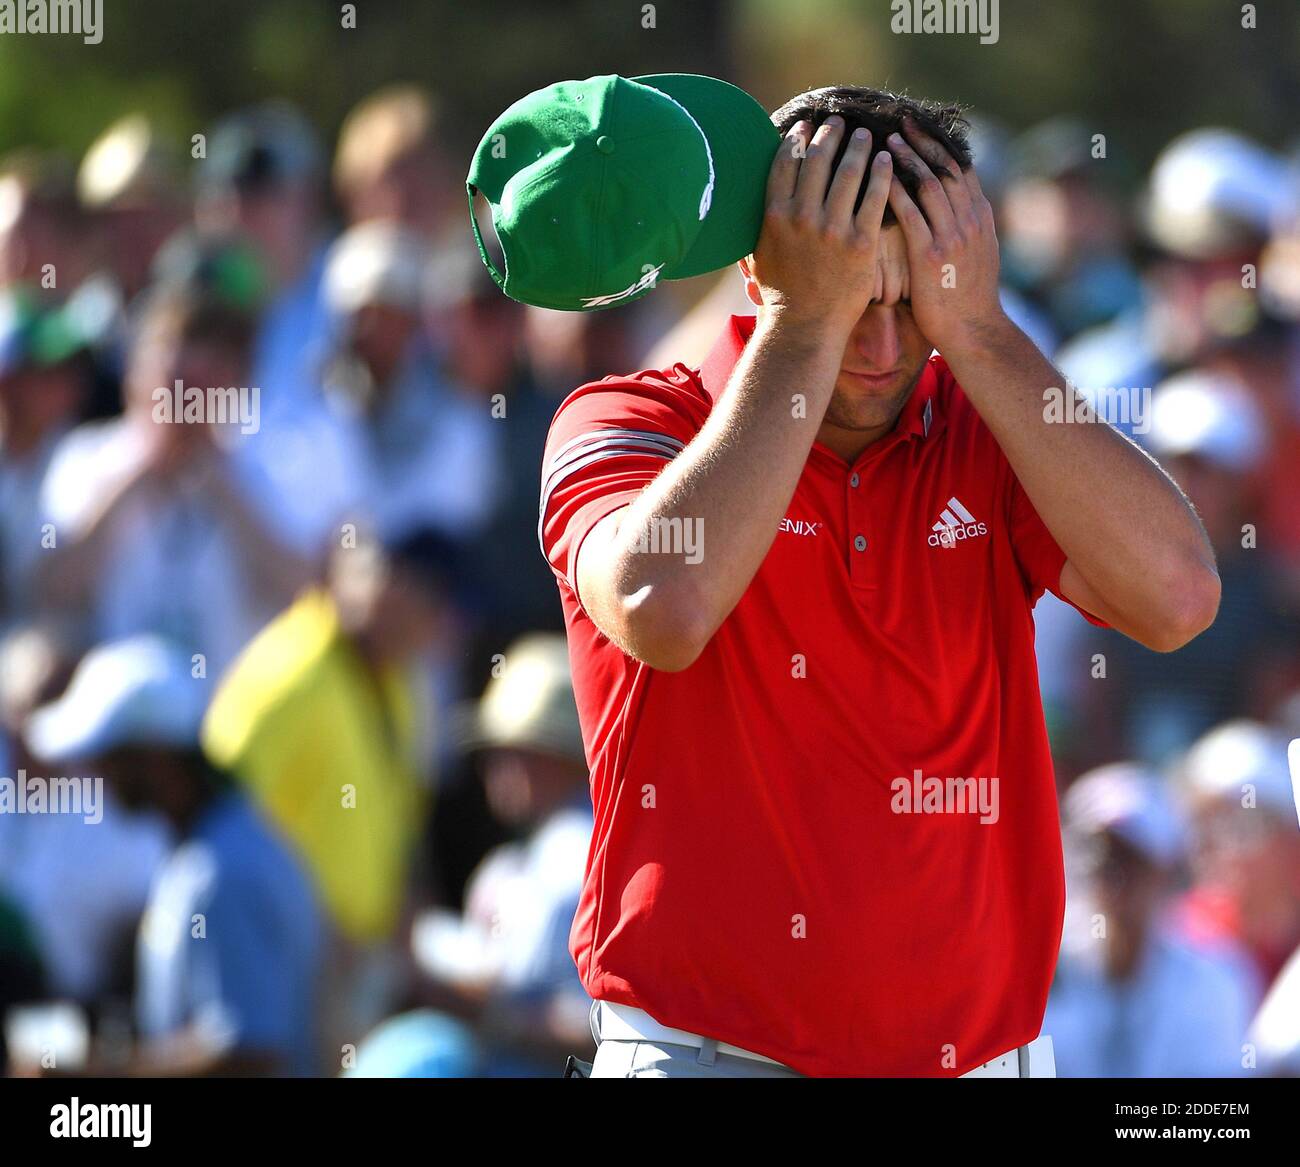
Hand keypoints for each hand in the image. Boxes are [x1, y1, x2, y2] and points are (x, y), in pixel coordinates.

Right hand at [749, 116, 893, 334]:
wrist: (804, 329)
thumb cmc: (781, 296)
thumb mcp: (758, 255)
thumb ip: (762, 223)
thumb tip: (756, 199)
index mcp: (775, 217)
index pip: (785, 163)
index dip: (797, 138)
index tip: (807, 126)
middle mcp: (802, 218)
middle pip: (818, 160)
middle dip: (830, 135)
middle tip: (839, 123)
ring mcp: (833, 230)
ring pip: (848, 172)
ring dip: (858, 147)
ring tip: (866, 136)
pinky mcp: (861, 244)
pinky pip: (874, 197)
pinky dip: (881, 173)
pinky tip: (886, 160)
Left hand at [885, 119, 1005, 353]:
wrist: (974, 331)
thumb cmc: (967, 299)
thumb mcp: (976, 255)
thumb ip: (965, 228)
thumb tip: (951, 207)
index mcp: (980, 217)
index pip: (962, 169)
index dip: (941, 144)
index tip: (923, 126)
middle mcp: (969, 221)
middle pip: (947, 168)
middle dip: (924, 141)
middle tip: (902, 119)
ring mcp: (952, 237)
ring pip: (931, 185)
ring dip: (908, 159)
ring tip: (888, 140)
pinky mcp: (932, 255)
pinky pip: (912, 215)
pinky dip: (897, 191)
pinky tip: (880, 177)